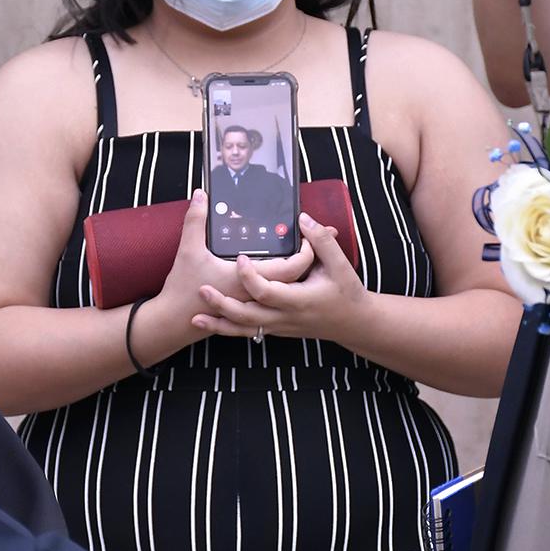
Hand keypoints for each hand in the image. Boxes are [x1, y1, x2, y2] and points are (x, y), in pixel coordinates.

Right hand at [145, 192, 308, 359]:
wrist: (173, 323)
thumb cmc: (183, 289)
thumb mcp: (189, 250)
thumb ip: (195, 220)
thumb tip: (202, 193)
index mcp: (249, 281)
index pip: (292, 267)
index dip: (305, 250)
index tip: (307, 232)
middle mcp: (256, 295)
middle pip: (295, 276)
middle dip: (310, 256)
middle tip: (321, 236)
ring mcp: (252, 304)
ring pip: (287, 288)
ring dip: (300, 272)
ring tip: (313, 253)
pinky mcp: (246, 308)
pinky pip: (274, 297)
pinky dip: (284, 285)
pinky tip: (287, 274)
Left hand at [191, 214, 367, 342]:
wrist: (354, 324)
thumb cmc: (347, 293)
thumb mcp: (340, 265)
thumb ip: (321, 241)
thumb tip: (302, 218)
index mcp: (299, 299)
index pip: (268, 291)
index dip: (251, 277)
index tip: (240, 259)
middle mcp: (286, 316)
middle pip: (249, 316)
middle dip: (224, 305)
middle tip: (202, 289)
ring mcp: (279, 326)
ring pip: (244, 329)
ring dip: (219, 324)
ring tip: (196, 316)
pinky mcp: (275, 328)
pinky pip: (248, 332)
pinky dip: (227, 329)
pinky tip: (208, 323)